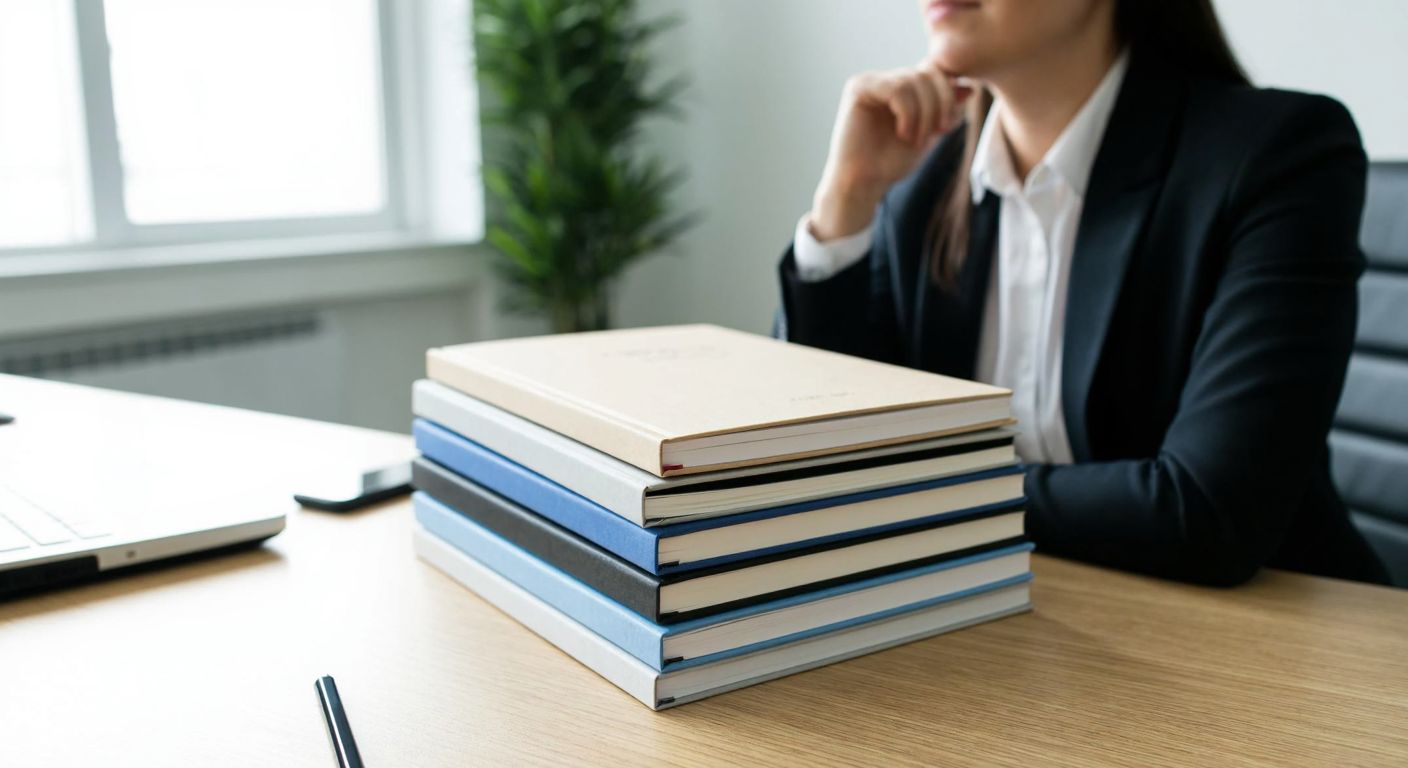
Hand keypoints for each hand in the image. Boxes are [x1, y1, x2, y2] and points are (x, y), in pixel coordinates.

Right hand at [810, 60, 970, 240]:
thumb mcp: (929, 133)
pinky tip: (903, 134)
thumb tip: (968, 87)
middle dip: (939, 105)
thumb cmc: (891, 163)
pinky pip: (897, 89)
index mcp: (902, 87)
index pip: (934, 73)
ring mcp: (871, 81)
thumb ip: (946, 110)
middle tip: (936, 134)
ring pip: (914, 80)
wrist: (863, 184)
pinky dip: (908, 114)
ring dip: (923, 114)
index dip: (948, 96)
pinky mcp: (858, 88)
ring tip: (915, 140)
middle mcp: (885, 79)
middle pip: (927, 72)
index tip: (946, 128)